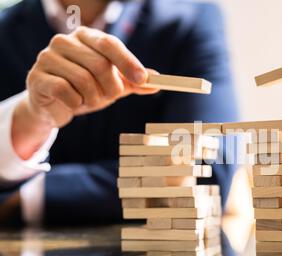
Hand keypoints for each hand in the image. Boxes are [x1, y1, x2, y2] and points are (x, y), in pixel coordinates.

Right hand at [12, 26, 158, 158]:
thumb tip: (158, 82)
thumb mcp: (113, 84)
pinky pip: (65, 91)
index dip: (128, 62)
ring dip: (94, 98)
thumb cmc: (86, 89)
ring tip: (90, 100)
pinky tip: (74, 103)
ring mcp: (47, 57)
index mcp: (86, 36)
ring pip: (83, 80)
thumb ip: (133, 82)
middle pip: (99, 64)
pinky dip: (76, 102)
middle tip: (110, 96)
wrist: (55, 105)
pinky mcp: (37, 77)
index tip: (142, 80)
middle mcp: (64, 41)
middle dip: (111, 87)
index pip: (110, 44)